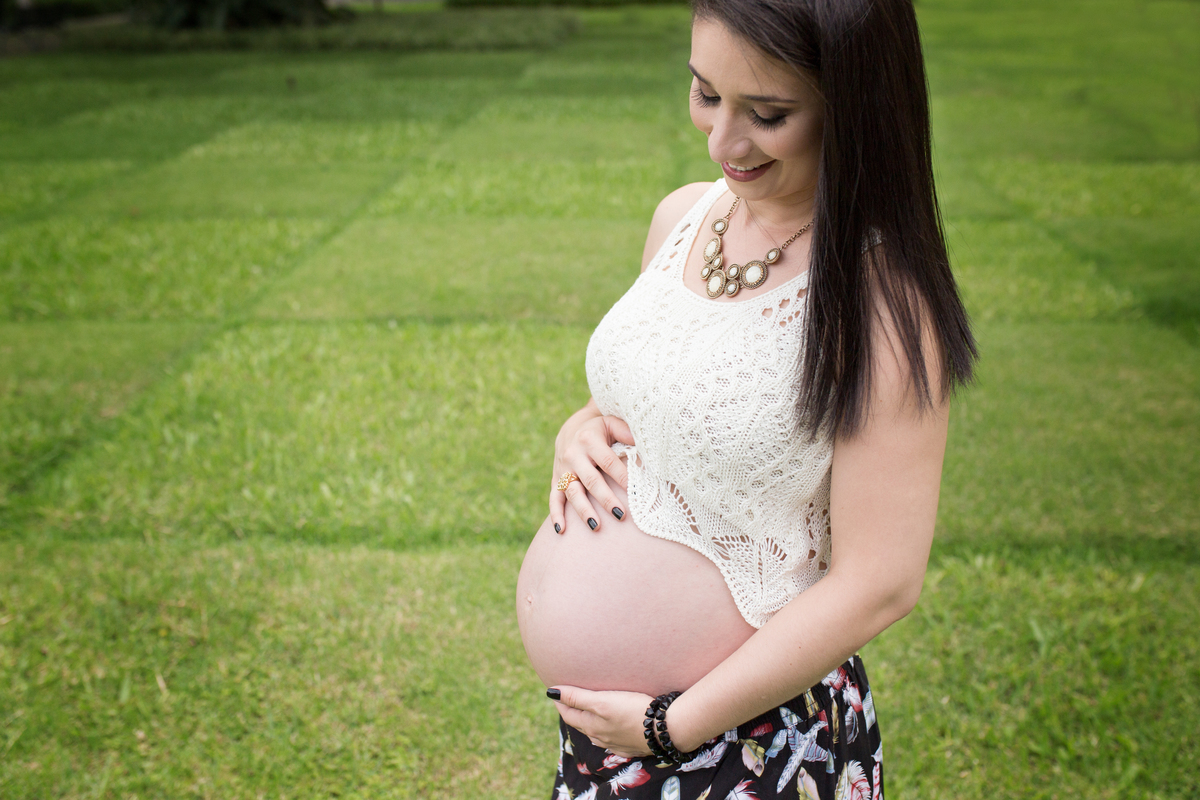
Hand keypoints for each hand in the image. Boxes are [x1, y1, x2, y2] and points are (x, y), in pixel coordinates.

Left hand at [549, 685, 653, 757]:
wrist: (666, 730)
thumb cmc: (634, 712)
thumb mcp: (602, 701)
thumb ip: (577, 697)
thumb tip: (552, 692)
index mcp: (592, 726)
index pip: (568, 714)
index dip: (560, 701)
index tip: (555, 690)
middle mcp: (601, 737)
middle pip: (580, 723)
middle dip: (572, 711)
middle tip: (567, 698)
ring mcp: (616, 743)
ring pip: (595, 732)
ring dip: (588, 720)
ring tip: (586, 710)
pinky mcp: (630, 745)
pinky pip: (611, 738)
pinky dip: (604, 729)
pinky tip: (609, 726)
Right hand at [550, 401, 634, 532]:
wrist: (570, 430)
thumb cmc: (599, 430)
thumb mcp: (611, 423)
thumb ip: (626, 431)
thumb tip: (643, 443)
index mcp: (589, 440)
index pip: (608, 461)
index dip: (622, 476)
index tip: (634, 491)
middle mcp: (573, 455)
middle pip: (591, 480)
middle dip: (606, 499)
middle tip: (621, 515)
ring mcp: (563, 469)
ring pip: (573, 492)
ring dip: (584, 511)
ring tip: (596, 527)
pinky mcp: (555, 480)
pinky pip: (554, 499)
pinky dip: (556, 514)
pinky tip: (561, 530)